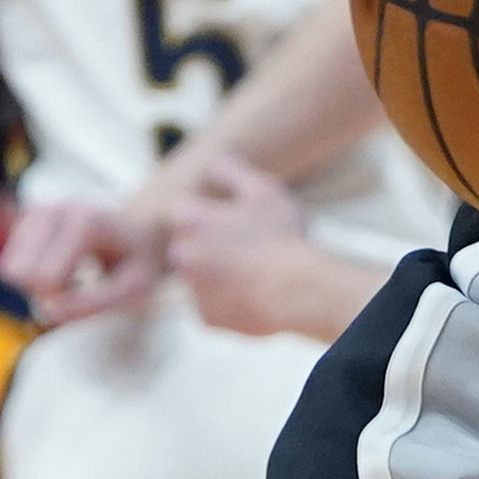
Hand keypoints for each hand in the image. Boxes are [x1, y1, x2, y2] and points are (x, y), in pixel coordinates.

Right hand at [0, 192, 158, 323]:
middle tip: (76, 284)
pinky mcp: (26, 213)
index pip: (43, 279)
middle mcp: (54, 208)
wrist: (141, 222)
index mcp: (84, 222)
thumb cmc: (140, 258)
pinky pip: (10, 259)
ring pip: (8, 268)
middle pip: (15, 272)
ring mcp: (36, 207)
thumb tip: (49, 313)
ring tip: (72, 272)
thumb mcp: (134, 287)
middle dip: (41, 290)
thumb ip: (95, 303)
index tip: (86, 290)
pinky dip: (30, 269)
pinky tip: (59, 261)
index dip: (60, 298)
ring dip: (36, 282)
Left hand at [165, 154, 319, 334]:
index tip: (226, 218)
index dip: (205, 211)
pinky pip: (215, 306)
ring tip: (258, 271)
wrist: (297, 291)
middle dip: (212, 245)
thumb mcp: (262, 191)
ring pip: (201, 277)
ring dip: (221, 273)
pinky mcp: (206, 318)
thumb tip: (214, 160)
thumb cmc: (281, 238)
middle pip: (189, 245)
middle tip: (247, 245)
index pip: (180, 209)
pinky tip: (257, 293)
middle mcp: (181, 255)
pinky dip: (231, 301)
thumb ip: (231, 170)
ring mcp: (192, 290)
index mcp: (190, 221)